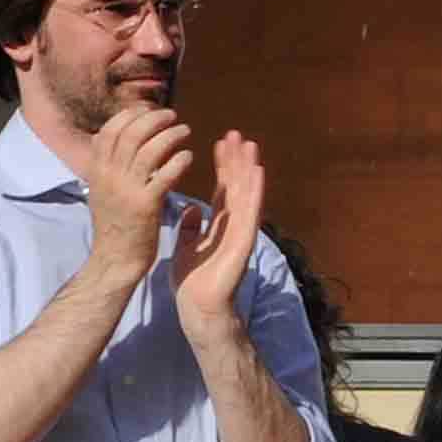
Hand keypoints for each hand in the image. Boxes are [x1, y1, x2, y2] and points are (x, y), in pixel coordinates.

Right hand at [82, 103, 192, 277]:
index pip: (109, 131)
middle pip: (130, 133)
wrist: (115, 260)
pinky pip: (164, 174)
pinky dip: (179, 160)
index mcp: (96, 172)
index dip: (130, 116)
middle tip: (172, 116)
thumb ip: (108, 167)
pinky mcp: (146, 205)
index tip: (148, 111)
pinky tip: (189, 156)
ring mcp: (126, 190)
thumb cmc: (115, 226)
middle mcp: (108, 177)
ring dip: (170, 134)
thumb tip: (113, 143)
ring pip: (149, 149)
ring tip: (185, 131)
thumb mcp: (102, 192)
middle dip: (153, 119)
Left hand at [168, 131, 266, 334]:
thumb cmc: (192, 283)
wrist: (198, 308)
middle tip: (236, 133)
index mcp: (219, 225)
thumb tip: (191, 208)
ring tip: (249, 144)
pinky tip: (257, 172)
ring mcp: (242, 232)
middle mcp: (234, 225)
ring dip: (249, 169)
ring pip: (247, 194)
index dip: (222, 166)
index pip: (222, 189)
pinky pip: (251, 212)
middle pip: (237, 186)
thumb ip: (190, 227)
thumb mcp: (184, 247)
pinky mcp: (244, 242)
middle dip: (237, 160)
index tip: (220, 143)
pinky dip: (255, 192)